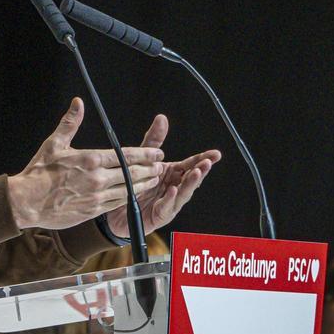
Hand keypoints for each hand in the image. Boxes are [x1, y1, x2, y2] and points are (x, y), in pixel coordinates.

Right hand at [7, 98, 164, 229]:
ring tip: (154, 180)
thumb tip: (78, 103)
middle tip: (159, 166)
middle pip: (131, 173)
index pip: (125, 155)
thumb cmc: (38, 172)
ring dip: (144, 184)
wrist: (26, 202)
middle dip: (149, 169)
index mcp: (90, 159)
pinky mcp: (93, 210)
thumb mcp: (54, 143)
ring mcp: (97, 195)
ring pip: (128, 190)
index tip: (157, 153)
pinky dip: (129, 198)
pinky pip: (117, 203)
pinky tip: (135, 194)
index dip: (144, 154)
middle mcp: (97, 178)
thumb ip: (70, 123)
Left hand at [105, 114, 220, 238]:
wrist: (118, 208)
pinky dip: (170, 198)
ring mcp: (169, 202)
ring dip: (190, 184)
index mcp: (172, 174)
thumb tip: (162, 118)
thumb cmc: (134, 184)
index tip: (216, 154)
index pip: (191, 164)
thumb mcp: (143, 159)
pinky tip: (174, 190)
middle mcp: (174, 188)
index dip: (204, 159)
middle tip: (207, 163)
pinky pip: (166, 206)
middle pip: (190, 179)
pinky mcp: (159, 215)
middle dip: (200, 171)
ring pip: (183, 193)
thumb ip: (154, 141)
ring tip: (196, 173)